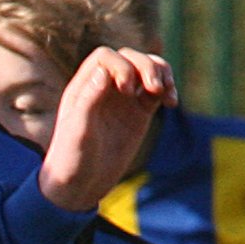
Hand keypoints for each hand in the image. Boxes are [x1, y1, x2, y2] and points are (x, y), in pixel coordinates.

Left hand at [37, 47, 175, 211]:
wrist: (80, 186)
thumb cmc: (72, 159)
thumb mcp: (78, 131)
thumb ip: (89, 100)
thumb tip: (105, 70)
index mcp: (84, 87)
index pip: (106, 57)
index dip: (121, 65)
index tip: (127, 89)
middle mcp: (104, 88)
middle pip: (130, 57)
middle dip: (146, 66)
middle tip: (153, 88)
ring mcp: (123, 99)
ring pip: (146, 69)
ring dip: (161, 72)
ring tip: (165, 92)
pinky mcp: (139, 112)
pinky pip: (157, 90)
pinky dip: (168, 89)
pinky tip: (172, 102)